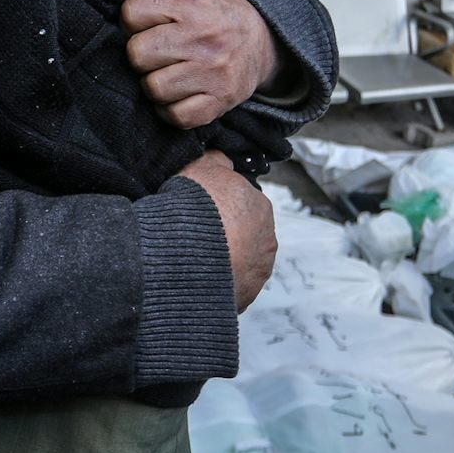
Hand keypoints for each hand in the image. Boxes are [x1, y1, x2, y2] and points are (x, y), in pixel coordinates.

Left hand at [112, 0, 279, 128]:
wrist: (264, 42)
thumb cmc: (216, 10)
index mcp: (191, 1)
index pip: (130, 15)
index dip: (133, 21)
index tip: (147, 24)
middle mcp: (203, 35)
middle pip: (137, 54)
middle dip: (142, 54)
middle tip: (157, 51)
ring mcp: (213, 71)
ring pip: (153, 88)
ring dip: (156, 83)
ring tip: (169, 71)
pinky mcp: (219, 101)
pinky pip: (176, 115)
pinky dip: (172, 109)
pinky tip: (179, 93)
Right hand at [176, 150, 275, 310]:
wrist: (186, 251)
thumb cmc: (194, 207)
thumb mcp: (201, 166)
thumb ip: (216, 160)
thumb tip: (221, 157)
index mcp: (261, 206)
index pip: (243, 205)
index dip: (220, 208)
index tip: (201, 213)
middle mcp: (267, 239)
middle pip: (246, 235)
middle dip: (226, 236)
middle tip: (197, 236)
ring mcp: (258, 270)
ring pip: (241, 263)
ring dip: (224, 261)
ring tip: (194, 259)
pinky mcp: (246, 295)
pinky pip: (231, 286)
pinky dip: (218, 283)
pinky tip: (197, 278)